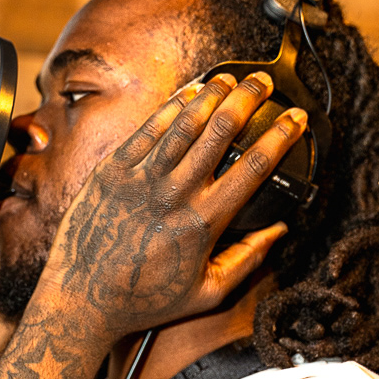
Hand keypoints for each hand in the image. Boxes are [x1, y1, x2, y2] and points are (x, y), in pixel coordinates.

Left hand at [38, 71, 307, 341]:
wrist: (82, 299)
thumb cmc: (145, 300)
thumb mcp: (208, 293)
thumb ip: (248, 260)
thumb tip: (279, 231)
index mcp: (204, 222)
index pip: (255, 165)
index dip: (282, 135)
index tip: (296, 118)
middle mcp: (175, 193)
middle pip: (222, 130)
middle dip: (249, 98)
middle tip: (264, 83)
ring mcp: (142, 177)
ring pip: (185, 122)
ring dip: (212, 94)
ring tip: (230, 78)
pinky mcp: (114, 170)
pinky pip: (148, 129)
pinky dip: (172, 107)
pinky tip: (189, 93)